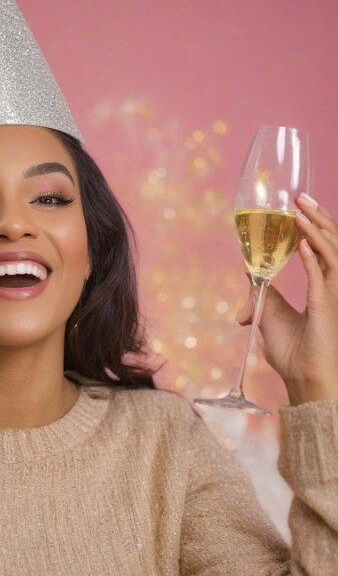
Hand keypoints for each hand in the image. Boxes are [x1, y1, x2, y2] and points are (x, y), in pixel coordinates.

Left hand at [236, 193, 337, 404]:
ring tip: (301, 211)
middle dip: (317, 219)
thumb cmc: (291, 351)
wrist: (301, 379)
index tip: (298, 206)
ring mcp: (332, 296)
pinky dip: (312, 258)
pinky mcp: (327, 308)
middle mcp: (331, 287)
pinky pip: (323, 277)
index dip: (312, 226)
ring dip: (315, 231)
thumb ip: (261, 291)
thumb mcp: (269, 313)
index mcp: (321, 287)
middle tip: (300, 197)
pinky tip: (301, 243)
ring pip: (331, 254)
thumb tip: (247, 270)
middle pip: (329, 244)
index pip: (321, 248)